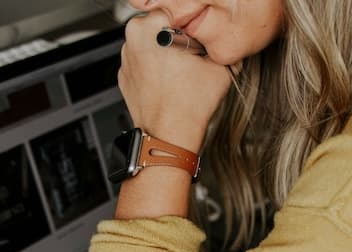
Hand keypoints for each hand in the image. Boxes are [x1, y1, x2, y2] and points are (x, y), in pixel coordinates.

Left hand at [119, 11, 232, 151]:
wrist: (169, 138)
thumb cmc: (189, 105)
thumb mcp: (220, 65)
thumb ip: (222, 43)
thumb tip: (226, 39)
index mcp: (151, 27)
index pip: (175, 10)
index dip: (191, 26)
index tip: (197, 40)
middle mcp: (132, 39)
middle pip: (160, 26)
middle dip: (176, 37)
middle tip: (192, 56)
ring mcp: (126, 59)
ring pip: (150, 44)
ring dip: (164, 52)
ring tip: (181, 72)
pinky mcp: (124, 76)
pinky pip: (143, 63)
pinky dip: (154, 69)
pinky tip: (169, 82)